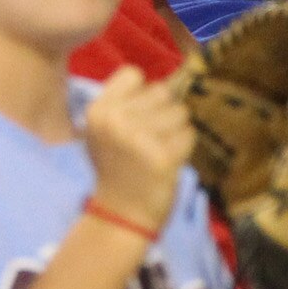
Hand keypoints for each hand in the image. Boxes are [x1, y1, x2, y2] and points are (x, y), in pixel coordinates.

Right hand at [83, 65, 193, 233]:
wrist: (120, 214)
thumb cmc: (116, 167)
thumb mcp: (105, 130)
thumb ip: (126, 102)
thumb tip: (175, 77)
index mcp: (98, 110)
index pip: (133, 74)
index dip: (142, 92)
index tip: (138, 115)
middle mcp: (115, 120)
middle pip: (161, 91)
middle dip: (163, 111)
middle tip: (150, 138)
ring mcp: (139, 138)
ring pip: (180, 112)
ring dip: (176, 130)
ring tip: (159, 149)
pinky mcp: (162, 157)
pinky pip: (189, 134)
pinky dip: (185, 146)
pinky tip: (169, 160)